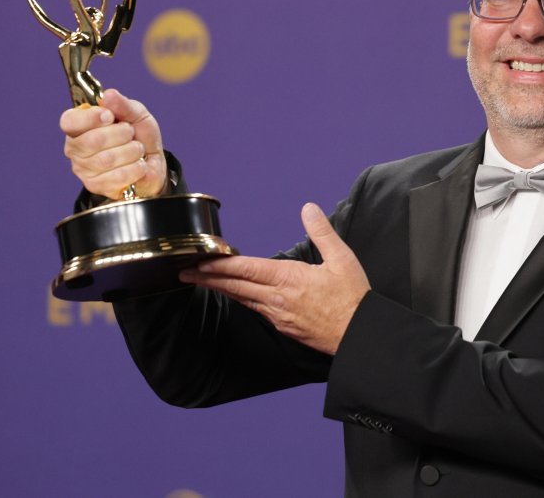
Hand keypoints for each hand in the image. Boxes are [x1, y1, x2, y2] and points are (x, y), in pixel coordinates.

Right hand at [59, 88, 167, 199]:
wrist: (152, 163)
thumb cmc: (139, 135)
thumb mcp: (137, 114)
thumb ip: (123, 104)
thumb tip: (108, 95)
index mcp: (79, 125)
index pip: (70, 121)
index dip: (90, 118)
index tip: (109, 116)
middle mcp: (76, 147)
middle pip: (92, 140)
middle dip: (121, 134)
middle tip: (130, 133)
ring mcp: (83, 168)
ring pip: (107, 160)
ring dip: (131, 151)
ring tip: (137, 149)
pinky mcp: (95, 186)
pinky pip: (117, 177)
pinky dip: (135, 168)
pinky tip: (138, 164)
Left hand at [180, 203, 370, 354]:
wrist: (359, 335)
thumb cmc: (353, 299)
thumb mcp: (342, 258)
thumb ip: (322, 231)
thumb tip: (308, 208)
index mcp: (289, 279)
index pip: (245, 268)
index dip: (219, 264)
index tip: (199, 260)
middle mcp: (277, 299)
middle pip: (235, 286)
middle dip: (207, 279)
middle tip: (184, 273)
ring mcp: (278, 315)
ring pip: (242, 299)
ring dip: (221, 289)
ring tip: (203, 282)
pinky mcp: (283, 326)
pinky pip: (255, 310)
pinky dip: (240, 299)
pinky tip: (236, 295)